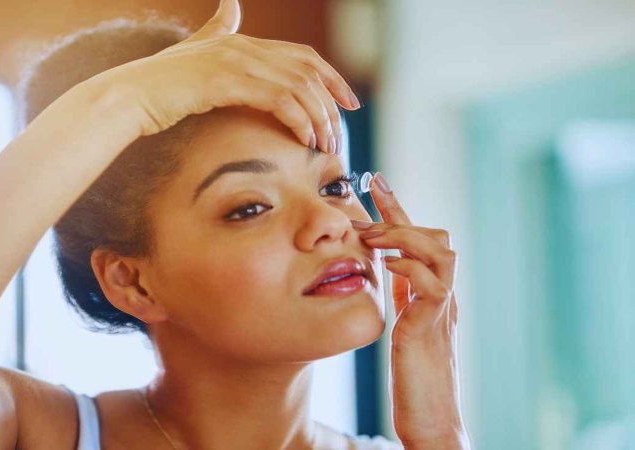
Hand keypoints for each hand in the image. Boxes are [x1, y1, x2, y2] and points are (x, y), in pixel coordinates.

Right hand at [78, 0, 359, 153]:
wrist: (128, 97)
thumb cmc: (160, 87)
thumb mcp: (194, 53)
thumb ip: (217, 29)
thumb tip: (230, 4)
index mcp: (242, 42)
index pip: (302, 55)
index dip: (330, 77)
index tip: (348, 101)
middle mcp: (243, 46)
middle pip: (308, 69)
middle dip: (333, 99)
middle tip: (342, 128)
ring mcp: (234, 61)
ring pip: (298, 86)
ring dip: (319, 117)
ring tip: (326, 143)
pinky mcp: (226, 81)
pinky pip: (279, 100)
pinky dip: (299, 120)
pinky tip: (305, 139)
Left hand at [352, 173, 469, 448]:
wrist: (432, 417)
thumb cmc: (414, 377)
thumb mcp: (403, 325)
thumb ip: (400, 297)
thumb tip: (381, 270)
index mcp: (430, 292)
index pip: (417, 240)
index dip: (396, 208)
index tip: (374, 181)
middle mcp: (442, 294)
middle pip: (438, 235)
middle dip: (399, 216)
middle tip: (364, 210)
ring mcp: (442, 308)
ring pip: (441, 250)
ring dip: (403, 237)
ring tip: (372, 238)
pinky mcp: (433, 325)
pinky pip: (432, 282)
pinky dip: (410, 267)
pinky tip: (386, 266)